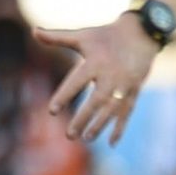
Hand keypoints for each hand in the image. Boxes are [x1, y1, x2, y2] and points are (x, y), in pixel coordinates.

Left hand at [36, 14, 160, 144]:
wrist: (142, 32)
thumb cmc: (106, 35)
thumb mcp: (82, 35)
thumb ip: (57, 37)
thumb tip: (34, 31)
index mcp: (95, 61)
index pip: (76, 81)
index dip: (64, 95)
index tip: (52, 111)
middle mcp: (111, 75)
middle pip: (96, 100)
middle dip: (83, 118)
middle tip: (69, 134)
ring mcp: (125, 84)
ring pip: (112, 109)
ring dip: (100, 125)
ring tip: (86, 138)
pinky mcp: (135, 90)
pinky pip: (127, 112)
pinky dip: (120, 127)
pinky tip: (112, 143)